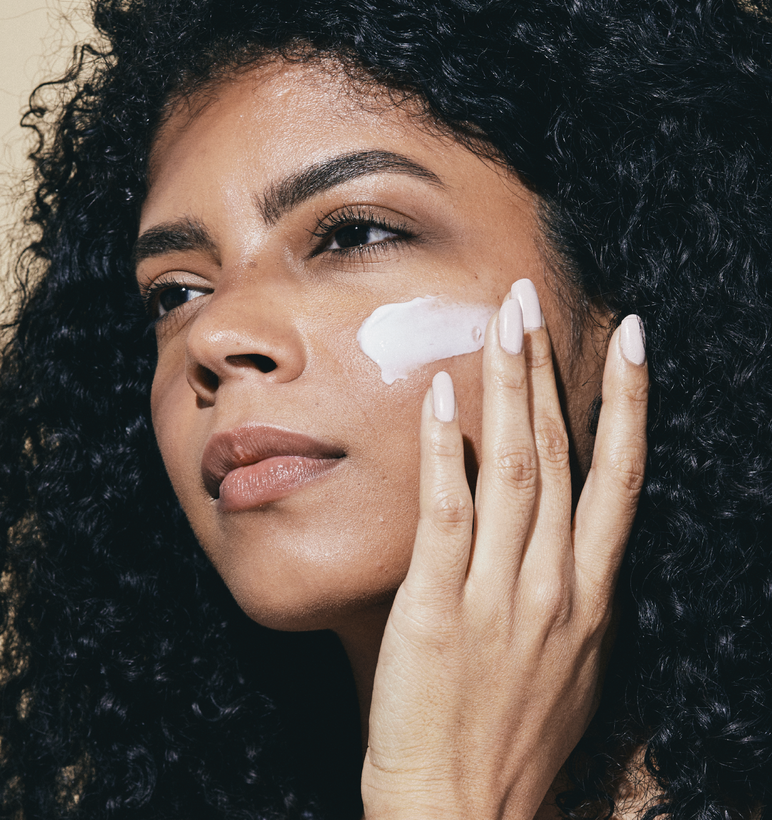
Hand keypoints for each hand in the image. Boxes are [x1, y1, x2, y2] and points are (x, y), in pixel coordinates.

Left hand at [361, 282, 648, 819]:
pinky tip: (440, 397)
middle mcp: (553, 584)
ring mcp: (496, 593)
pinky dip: (445, 451)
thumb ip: (564, 598)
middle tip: (534, 301)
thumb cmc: (511, 743)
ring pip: (512, 468)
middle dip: (551, 369)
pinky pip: (447, 513)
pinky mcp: (435, 605)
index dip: (628, 405)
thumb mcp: (565, 667)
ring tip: (503, 321)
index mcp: (589, 597)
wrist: (462, 815)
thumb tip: (558, 544)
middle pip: (560, 453)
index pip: (619, 479)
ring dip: (509, 387)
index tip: (633, 343)